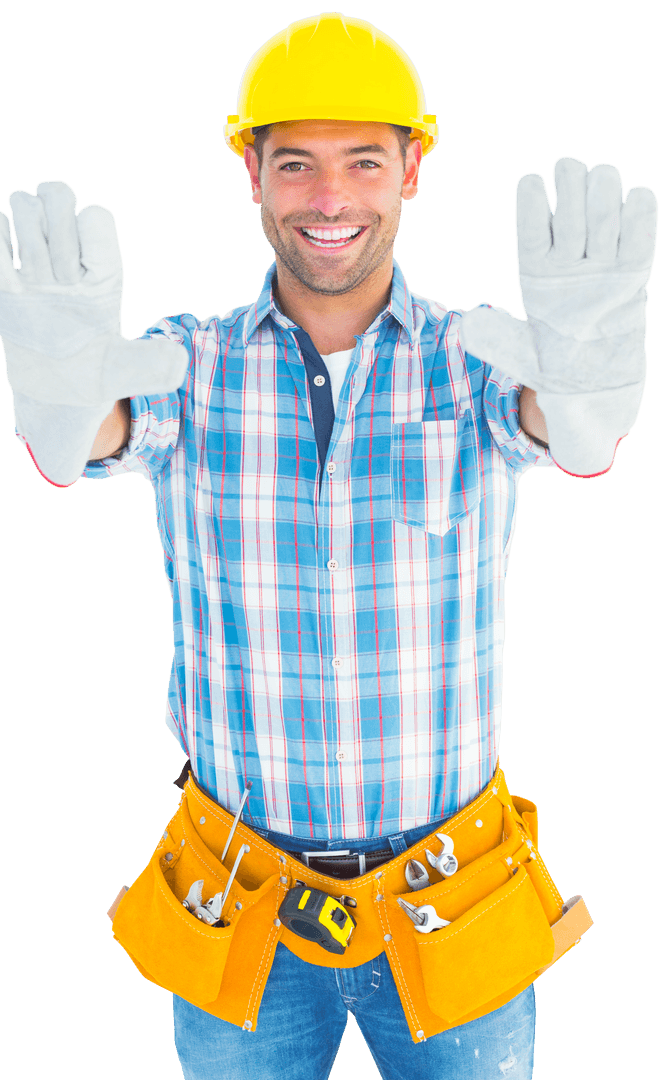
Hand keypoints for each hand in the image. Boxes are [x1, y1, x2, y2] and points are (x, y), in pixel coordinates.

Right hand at [1, 181, 186, 484]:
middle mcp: (71, 264)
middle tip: (48, 271)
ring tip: (25, 276)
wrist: (57, 400)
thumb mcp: (123, 374)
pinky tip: (6, 273)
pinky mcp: (7, 286)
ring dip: (22, 228)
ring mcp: (37, 270)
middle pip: (59, 199)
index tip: (79, 274)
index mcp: (103, 275)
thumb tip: (178, 362)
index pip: (96, 218)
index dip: (85, 232)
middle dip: (50, 221)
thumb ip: (148, 365)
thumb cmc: (97, 381)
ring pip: (26, 206)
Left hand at [460, 158, 658, 474]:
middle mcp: (568, 261)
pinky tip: (635, 198)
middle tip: (574, 176)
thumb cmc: (554, 369)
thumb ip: (499, 339)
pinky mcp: (634, 271)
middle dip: (573, 185)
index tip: (531, 182)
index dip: (531, 202)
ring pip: (603, 209)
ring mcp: (602, 263)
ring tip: (603, 187)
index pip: (530, 228)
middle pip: (570, 208)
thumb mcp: (521, 358)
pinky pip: (639, 233)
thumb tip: (470, 323)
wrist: (595, 388)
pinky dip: (639, 210)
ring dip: (603, 189)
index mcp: (536, 273)